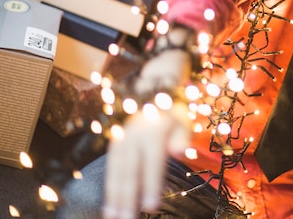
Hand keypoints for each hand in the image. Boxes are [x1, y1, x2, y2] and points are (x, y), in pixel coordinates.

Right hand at [103, 40, 193, 218]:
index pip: (152, 164)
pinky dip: (108, 187)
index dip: (151, 186)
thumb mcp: (184, 118)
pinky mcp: (114, 143)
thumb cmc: (173, 109)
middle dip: (128, 198)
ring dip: (113, 196)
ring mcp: (121, 139)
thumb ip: (182, 137)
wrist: (153, 87)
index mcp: (153, 131)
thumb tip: (180, 153)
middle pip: (129, 171)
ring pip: (115, 171)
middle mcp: (133, 136)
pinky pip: (110, 167)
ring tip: (112, 217)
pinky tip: (109, 204)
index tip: (152, 206)